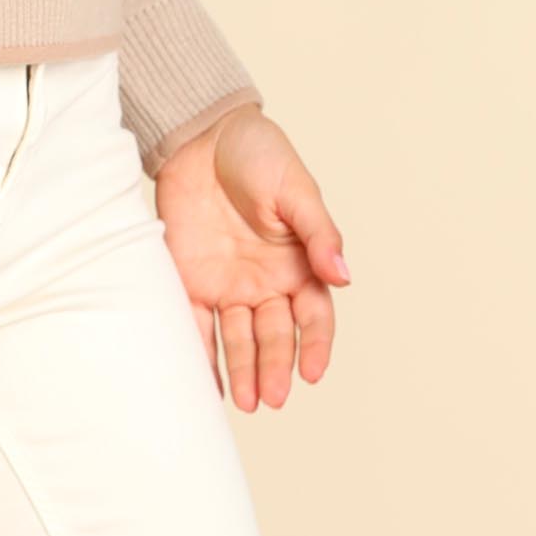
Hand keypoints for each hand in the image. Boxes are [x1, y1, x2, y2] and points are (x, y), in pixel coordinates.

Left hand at [152, 103, 349, 411]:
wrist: (201, 132)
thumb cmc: (257, 154)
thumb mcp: (296, 189)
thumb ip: (318, 233)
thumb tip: (343, 276)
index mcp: (298, 264)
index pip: (314, 316)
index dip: (315, 345)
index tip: (311, 372)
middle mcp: (266, 282)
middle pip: (275, 334)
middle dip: (275, 366)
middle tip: (271, 398)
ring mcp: (229, 283)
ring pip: (239, 338)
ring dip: (244, 371)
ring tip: (247, 402)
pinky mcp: (192, 278)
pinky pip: (196, 324)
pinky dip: (201, 355)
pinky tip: (207, 386)